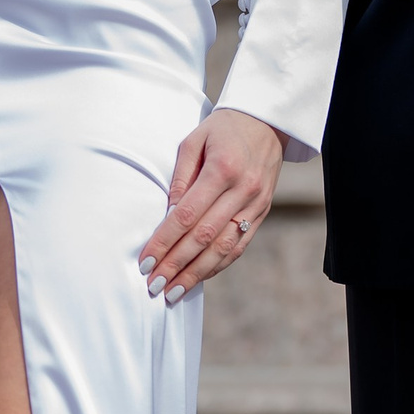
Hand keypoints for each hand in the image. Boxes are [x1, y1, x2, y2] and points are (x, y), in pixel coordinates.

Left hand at [137, 106, 284, 303]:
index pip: (186, 215)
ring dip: (197, 273)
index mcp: (222, 169)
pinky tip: (199, 278)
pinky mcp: (262, 213)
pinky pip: (239, 246)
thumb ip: (180, 178)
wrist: (267, 122)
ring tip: (173, 291)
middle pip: (204, 237)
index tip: (145, 262)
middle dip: (176, 264)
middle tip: (154, 285)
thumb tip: (168, 215)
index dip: (164, 242)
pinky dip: (218, 265)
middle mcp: (242, 190)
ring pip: (224, 248)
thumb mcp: (194, 141)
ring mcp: (256, 204)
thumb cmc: (223, 129)